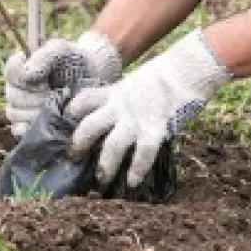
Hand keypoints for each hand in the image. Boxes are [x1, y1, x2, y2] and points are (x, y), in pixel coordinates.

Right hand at [4, 30, 121, 136]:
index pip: (10, 73)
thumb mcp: (62, 51)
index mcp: (20, 71)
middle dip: (35, 96)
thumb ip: (44, 56)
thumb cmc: (75, 62)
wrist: (93, 79)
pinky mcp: (29, 128)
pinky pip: (19, 131)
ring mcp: (21, 110)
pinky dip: (31, 129)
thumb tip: (27, 73)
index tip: (44, 78)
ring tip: (56, 108)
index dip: (25, 77)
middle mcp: (17, 90)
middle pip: (13, 96)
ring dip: (36, 112)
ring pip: (15, 114)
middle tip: (55, 95)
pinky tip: (48, 125)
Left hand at [66, 28, 230, 186]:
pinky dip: (137, 168)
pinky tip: (132, 181)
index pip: (84, 100)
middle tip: (73, 156)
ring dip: (105, 164)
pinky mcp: (155, 129)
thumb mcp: (134, 81)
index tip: (65, 122)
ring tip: (101, 179)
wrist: (185, 69)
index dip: (72, 111)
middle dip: (79, 143)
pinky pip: (143, 153)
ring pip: (112, 145)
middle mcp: (120, 107)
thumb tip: (116, 112)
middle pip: (89, 125)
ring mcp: (136, 119)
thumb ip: (122, 96)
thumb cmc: (164, 75)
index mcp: (114, 92)